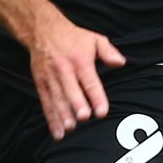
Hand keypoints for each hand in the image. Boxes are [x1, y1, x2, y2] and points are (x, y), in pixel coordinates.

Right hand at [29, 9, 125, 138]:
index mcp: (80, 60)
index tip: (102, 111)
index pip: (90, 81)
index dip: (96, 97)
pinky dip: (51, 118)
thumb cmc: (72, 37)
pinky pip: (46, 102)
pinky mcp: (41, 83)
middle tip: (83, 117)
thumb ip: (109, 52)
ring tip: (69, 127)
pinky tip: (58, 132)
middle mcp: (64, 70)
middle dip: (77, 104)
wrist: (43, 30)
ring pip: (57, 98)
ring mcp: (51, 77)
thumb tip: (121, 62)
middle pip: (71, 90)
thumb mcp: (94, 39)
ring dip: (63, 114)